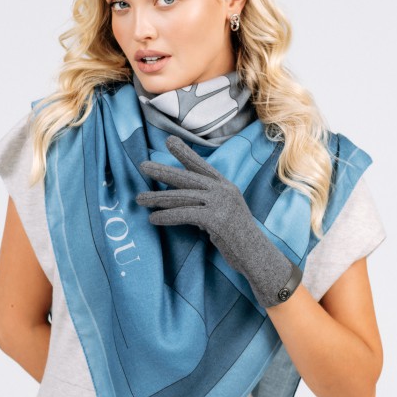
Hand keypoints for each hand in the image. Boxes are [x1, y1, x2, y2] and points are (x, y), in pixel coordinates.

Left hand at [136, 135, 301, 307]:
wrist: (257, 256)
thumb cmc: (238, 239)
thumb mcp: (224, 214)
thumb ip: (207, 204)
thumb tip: (185, 201)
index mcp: (225, 186)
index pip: (202, 166)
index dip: (185, 153)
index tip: (169, 141)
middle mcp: (223, 190)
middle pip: (187, 177)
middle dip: (163, 171)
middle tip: (143, 166)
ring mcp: (221, 203)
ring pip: (182, 196)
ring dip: (157, 197)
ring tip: (139, 199)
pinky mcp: (216, 218)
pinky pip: (184, 214)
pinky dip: (166, 216)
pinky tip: (153, 218)